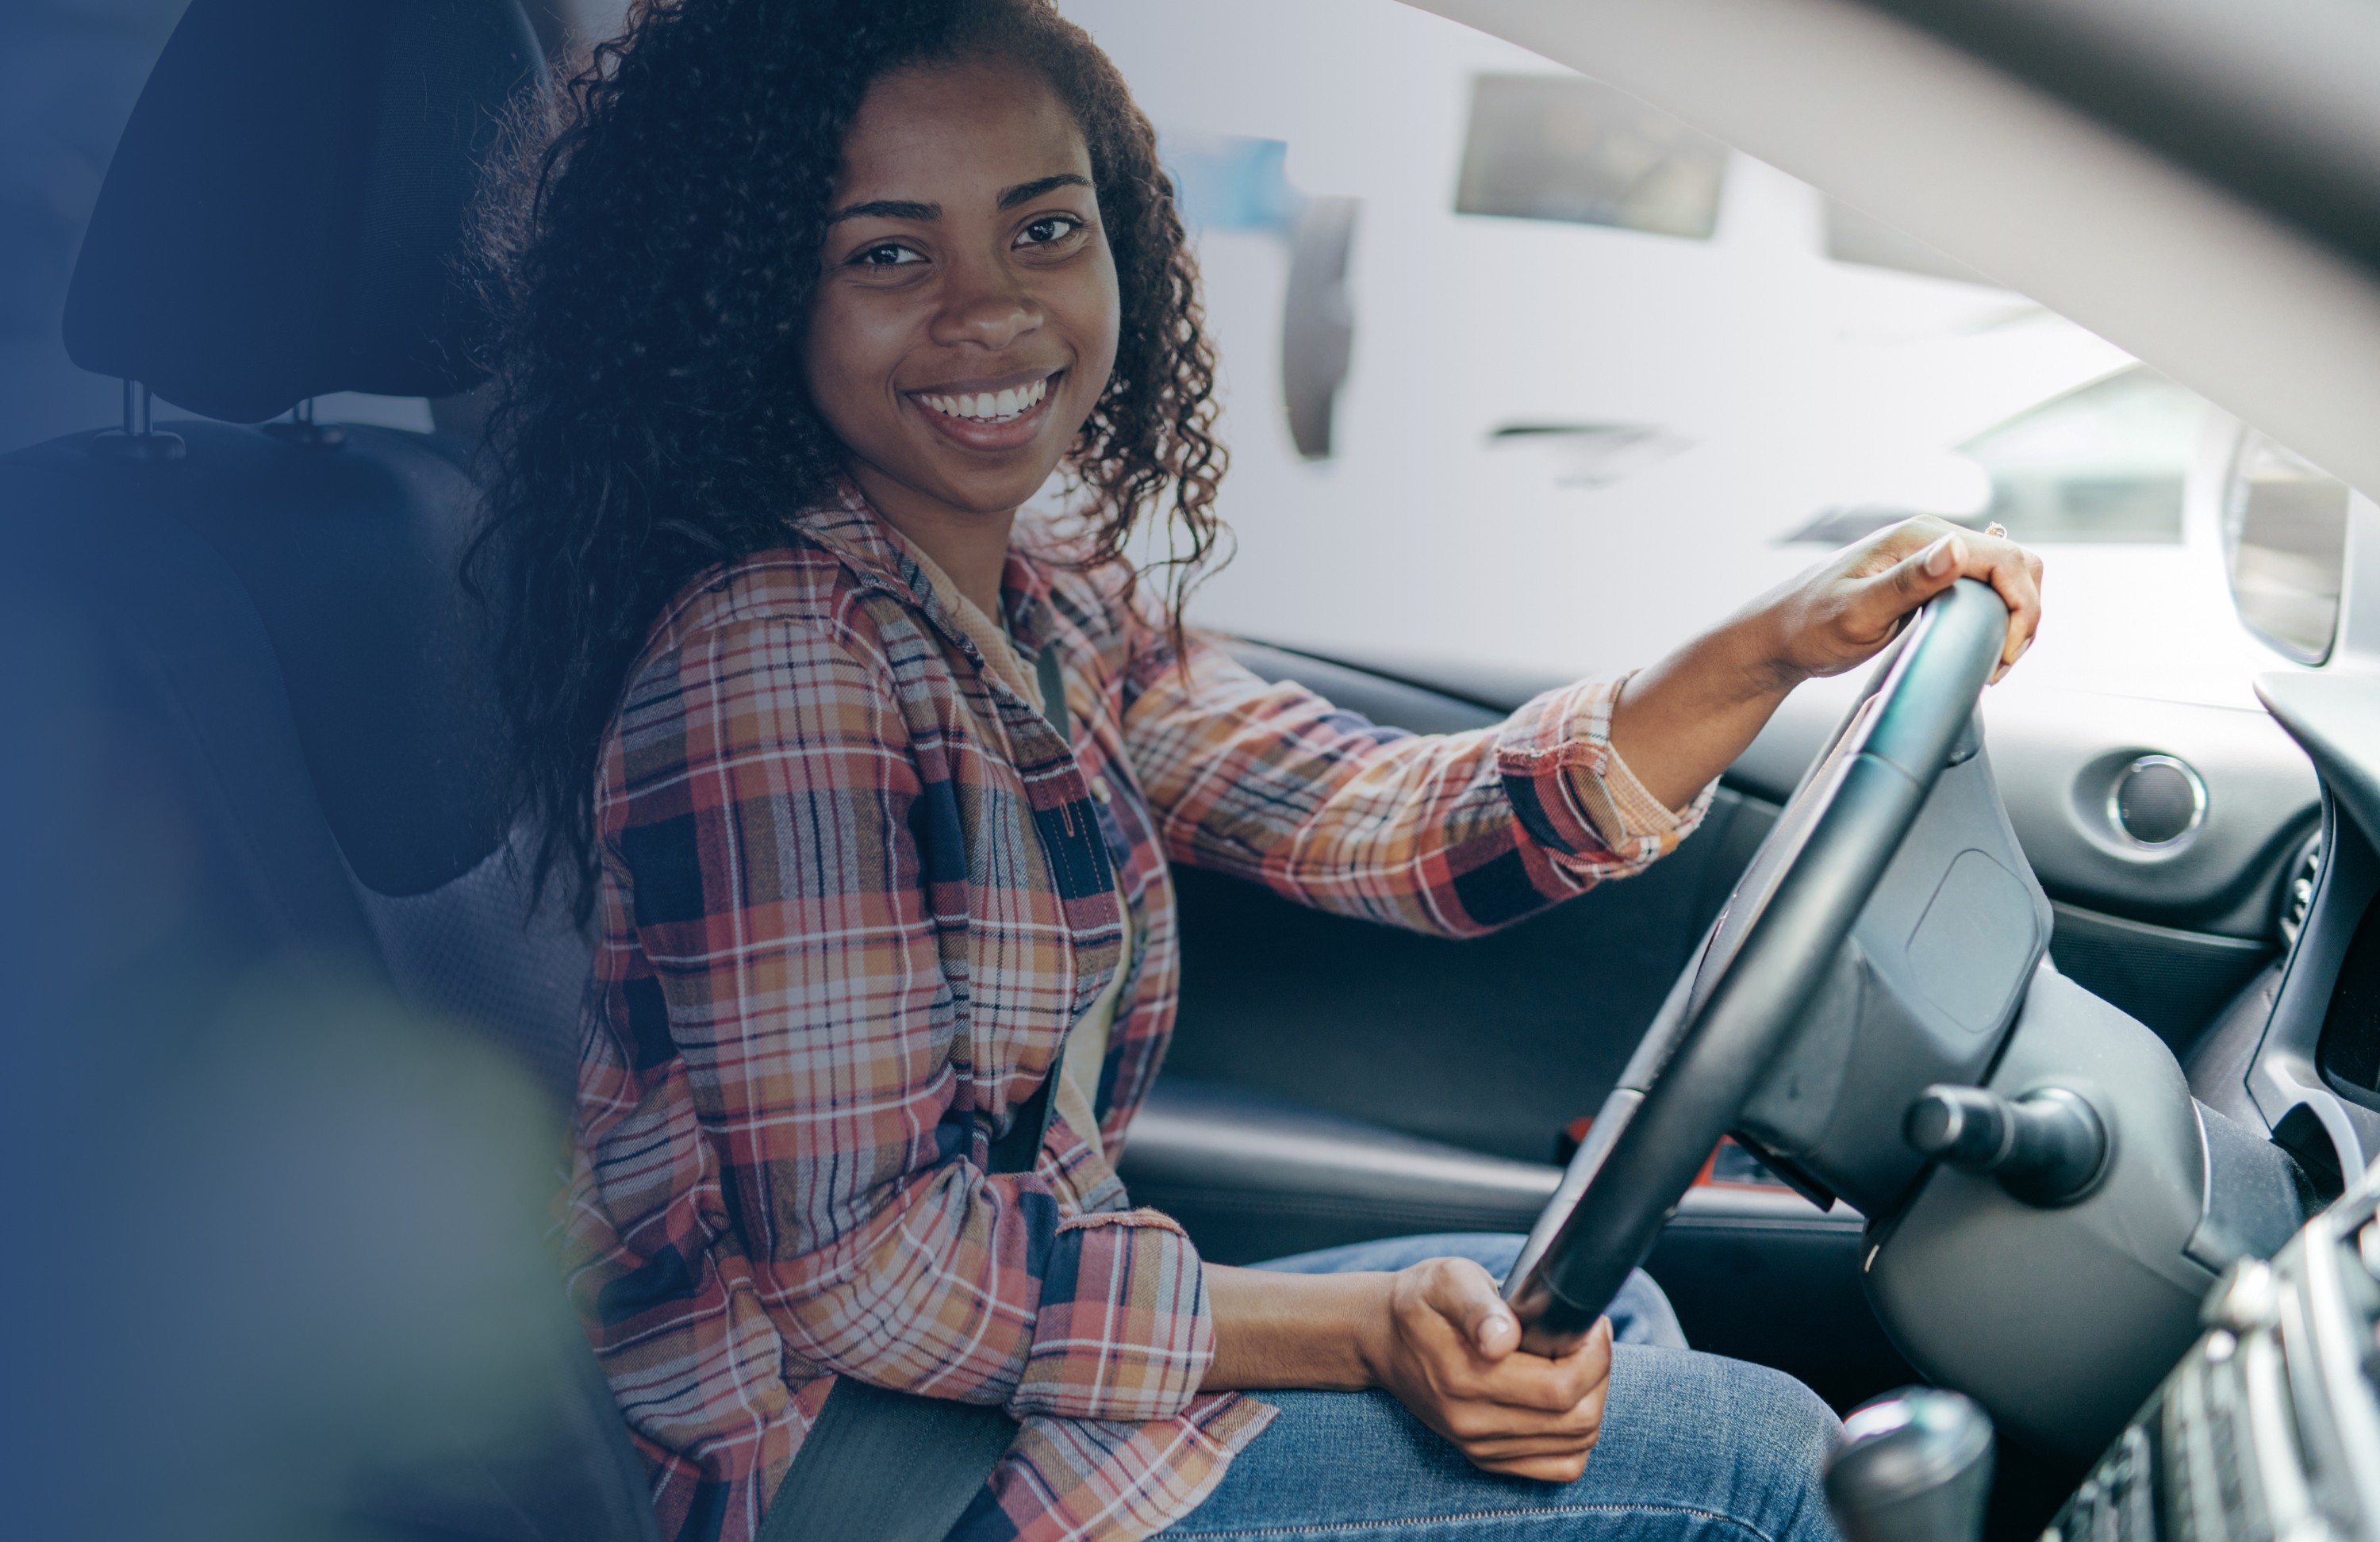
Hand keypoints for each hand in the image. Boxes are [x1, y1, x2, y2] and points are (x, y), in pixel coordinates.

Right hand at [1358, 1256, 1613, 1480]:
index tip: (1589, 1323)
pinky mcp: (1485, 1457)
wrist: (1383, 1338)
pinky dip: (1576, 1438)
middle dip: (1598, 1376)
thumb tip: (1501, 1338)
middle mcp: (1471, 1422)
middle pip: (1578, 1420)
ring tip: (1577, 1364)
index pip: (1560, 1387)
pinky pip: (1557, 1467)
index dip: (1593, 1355)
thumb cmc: (1422, 1302)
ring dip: (1592, 1403)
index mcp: (1464, 1377)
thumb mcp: (1447, 1281)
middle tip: (1587, 1339)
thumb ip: (1477, 1306)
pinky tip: (1565, 1402)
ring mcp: (1479, 1445)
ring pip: (1575, 1445)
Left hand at [1608, 516, 2044, 810]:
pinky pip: (1984, 589)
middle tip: (2000, 663)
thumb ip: (1907, 583)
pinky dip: (1997, 614)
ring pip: (2006, 577)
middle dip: (2024, 613)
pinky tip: (1986, 641)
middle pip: (2016, 564)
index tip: (2004, 654)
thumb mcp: (1857, 612)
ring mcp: (1931, 560)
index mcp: (1920, 537)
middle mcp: (1930, 541)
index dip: (2020, 608)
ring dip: (2014, 617)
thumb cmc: (1807, 626)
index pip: (2005, 560)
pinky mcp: (1928, 582)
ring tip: (1992, 661)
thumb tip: (1954, 550)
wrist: (1778, 638)